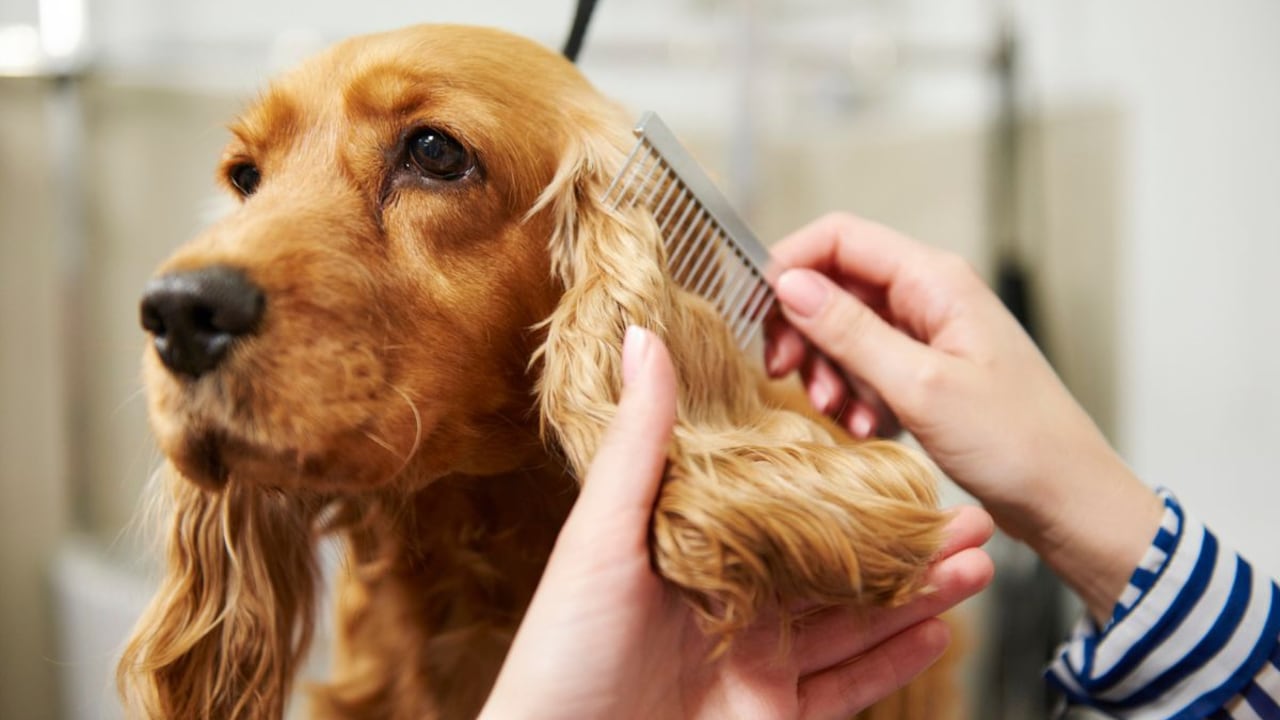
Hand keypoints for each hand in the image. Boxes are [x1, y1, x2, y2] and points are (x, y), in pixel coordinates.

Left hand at [480, 326, 993, 719]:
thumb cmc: (563, 648)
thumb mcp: (600, 534)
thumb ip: (639, 442)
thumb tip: (643, 339)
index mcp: (696, 552)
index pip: (787, 509)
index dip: (845, 486)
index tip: (899, 459)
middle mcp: (734, 606)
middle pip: (835, 567)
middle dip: (904, 543)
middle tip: (965, 516)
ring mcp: (757, 665)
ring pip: (854, 624)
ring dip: (917, 595)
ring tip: (977, 564)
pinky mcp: (772, 718)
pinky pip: (846, 688)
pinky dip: (894, 661)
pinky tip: (936, 628)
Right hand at [764, 212, 1163, 620]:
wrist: (1068, 499)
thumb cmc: (1015, 442)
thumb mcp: (919, 386)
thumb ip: (850, 331)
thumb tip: (789, 285)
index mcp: (935, 280)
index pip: (840, 237)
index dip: (790, 265)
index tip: (758, 313)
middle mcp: (930, 296)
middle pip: (836, 285)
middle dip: (803, 329)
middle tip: (785, 375)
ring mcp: (929, 334)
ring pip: (847, 330)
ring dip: (828, 370)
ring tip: (839, 414)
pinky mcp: (928, 372)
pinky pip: (869, 367)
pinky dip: (855, 394)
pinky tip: (866, 428)